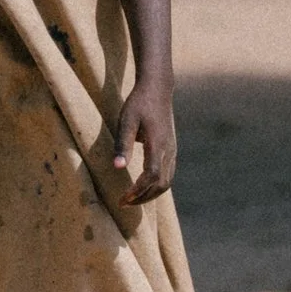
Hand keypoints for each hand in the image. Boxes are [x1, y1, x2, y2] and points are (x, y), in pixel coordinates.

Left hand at [113, 76, 176, 204]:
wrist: (158, 89)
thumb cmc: (139, 103)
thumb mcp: (126, 120)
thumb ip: (122, 144)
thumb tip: (117, 167)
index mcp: (158, 143)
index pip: (152, 175)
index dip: (138, 190)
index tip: (123, 198)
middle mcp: (169, 150)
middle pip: (162, 184)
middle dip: (143, 197)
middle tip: (124, 203)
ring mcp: (172, 150)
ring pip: (167, 181)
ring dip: (150, 194)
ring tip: (132, 199)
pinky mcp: (171, 150)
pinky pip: (168, 174)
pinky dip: (156, 186)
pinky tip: (142, 187)